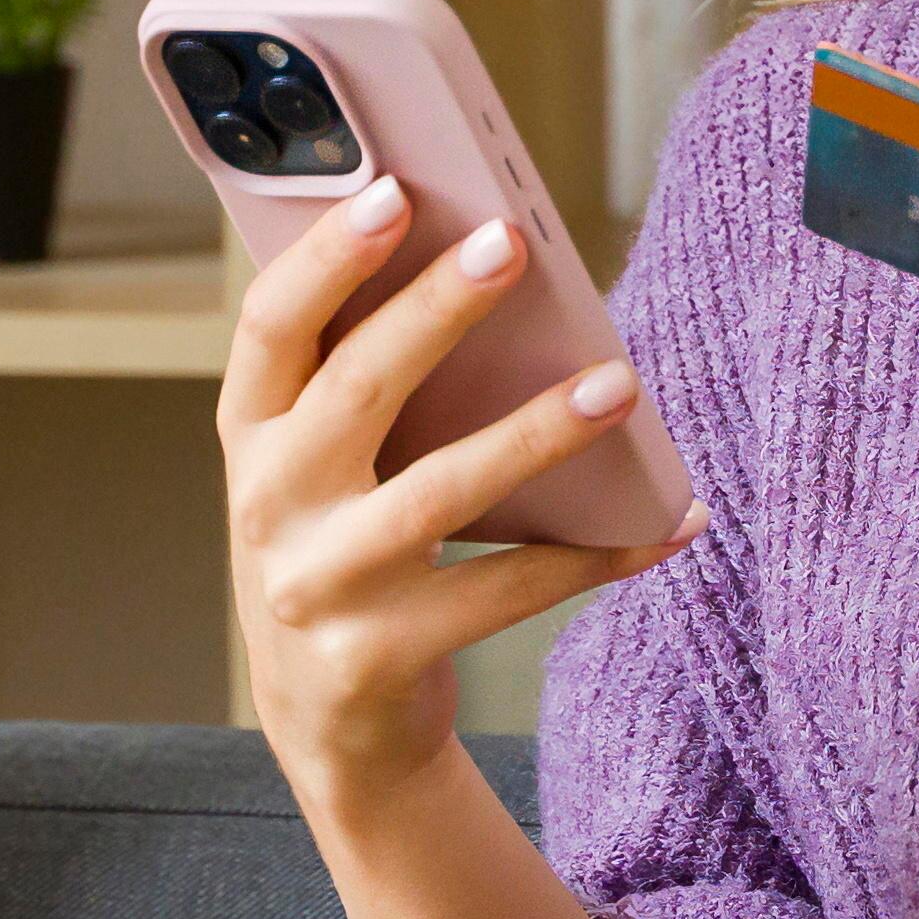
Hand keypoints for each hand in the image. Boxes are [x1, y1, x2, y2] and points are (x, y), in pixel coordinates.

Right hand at [222, 177, 694, 819]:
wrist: (332, 725)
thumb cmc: (345, 554)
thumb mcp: (322, 473)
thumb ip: (364, 391)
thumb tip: (481, 277)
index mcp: (250, 439)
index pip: (270, 329)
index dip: (328, 260)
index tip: (396, 193)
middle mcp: (270, 508)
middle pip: (358, 389)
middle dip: (437, 309)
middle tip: (512, 243)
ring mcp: (321, 588)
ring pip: (442, 492)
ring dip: (537, 433)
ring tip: (617, 382)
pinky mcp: (382, 656)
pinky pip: (510, 591)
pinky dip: (599, 554)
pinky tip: (668, 521)